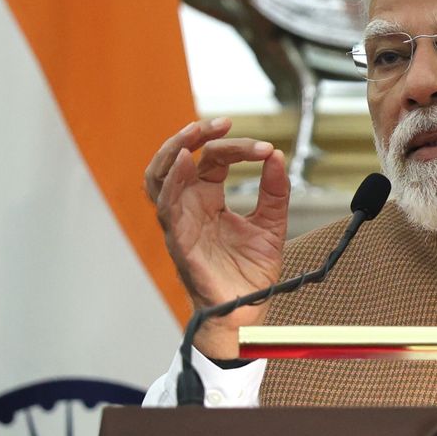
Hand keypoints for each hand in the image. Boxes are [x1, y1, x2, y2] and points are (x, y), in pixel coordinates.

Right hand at [146, 118, 289, 358]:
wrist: (249, 312)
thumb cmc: (250, 273)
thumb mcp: (271, 224)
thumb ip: (275, 191)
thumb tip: (278, 156)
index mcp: (208, 200)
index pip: (213, 159)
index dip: (236, 146)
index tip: (265, 148)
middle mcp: (190, 208)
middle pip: (176, 160)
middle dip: (192, 136)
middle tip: (219, 123)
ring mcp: (181, 224)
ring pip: (158, 179)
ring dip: (174, 152)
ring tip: (195, 134)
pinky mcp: (180, 243)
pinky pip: (167, 209)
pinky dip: (173, 184)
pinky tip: (187, 164)